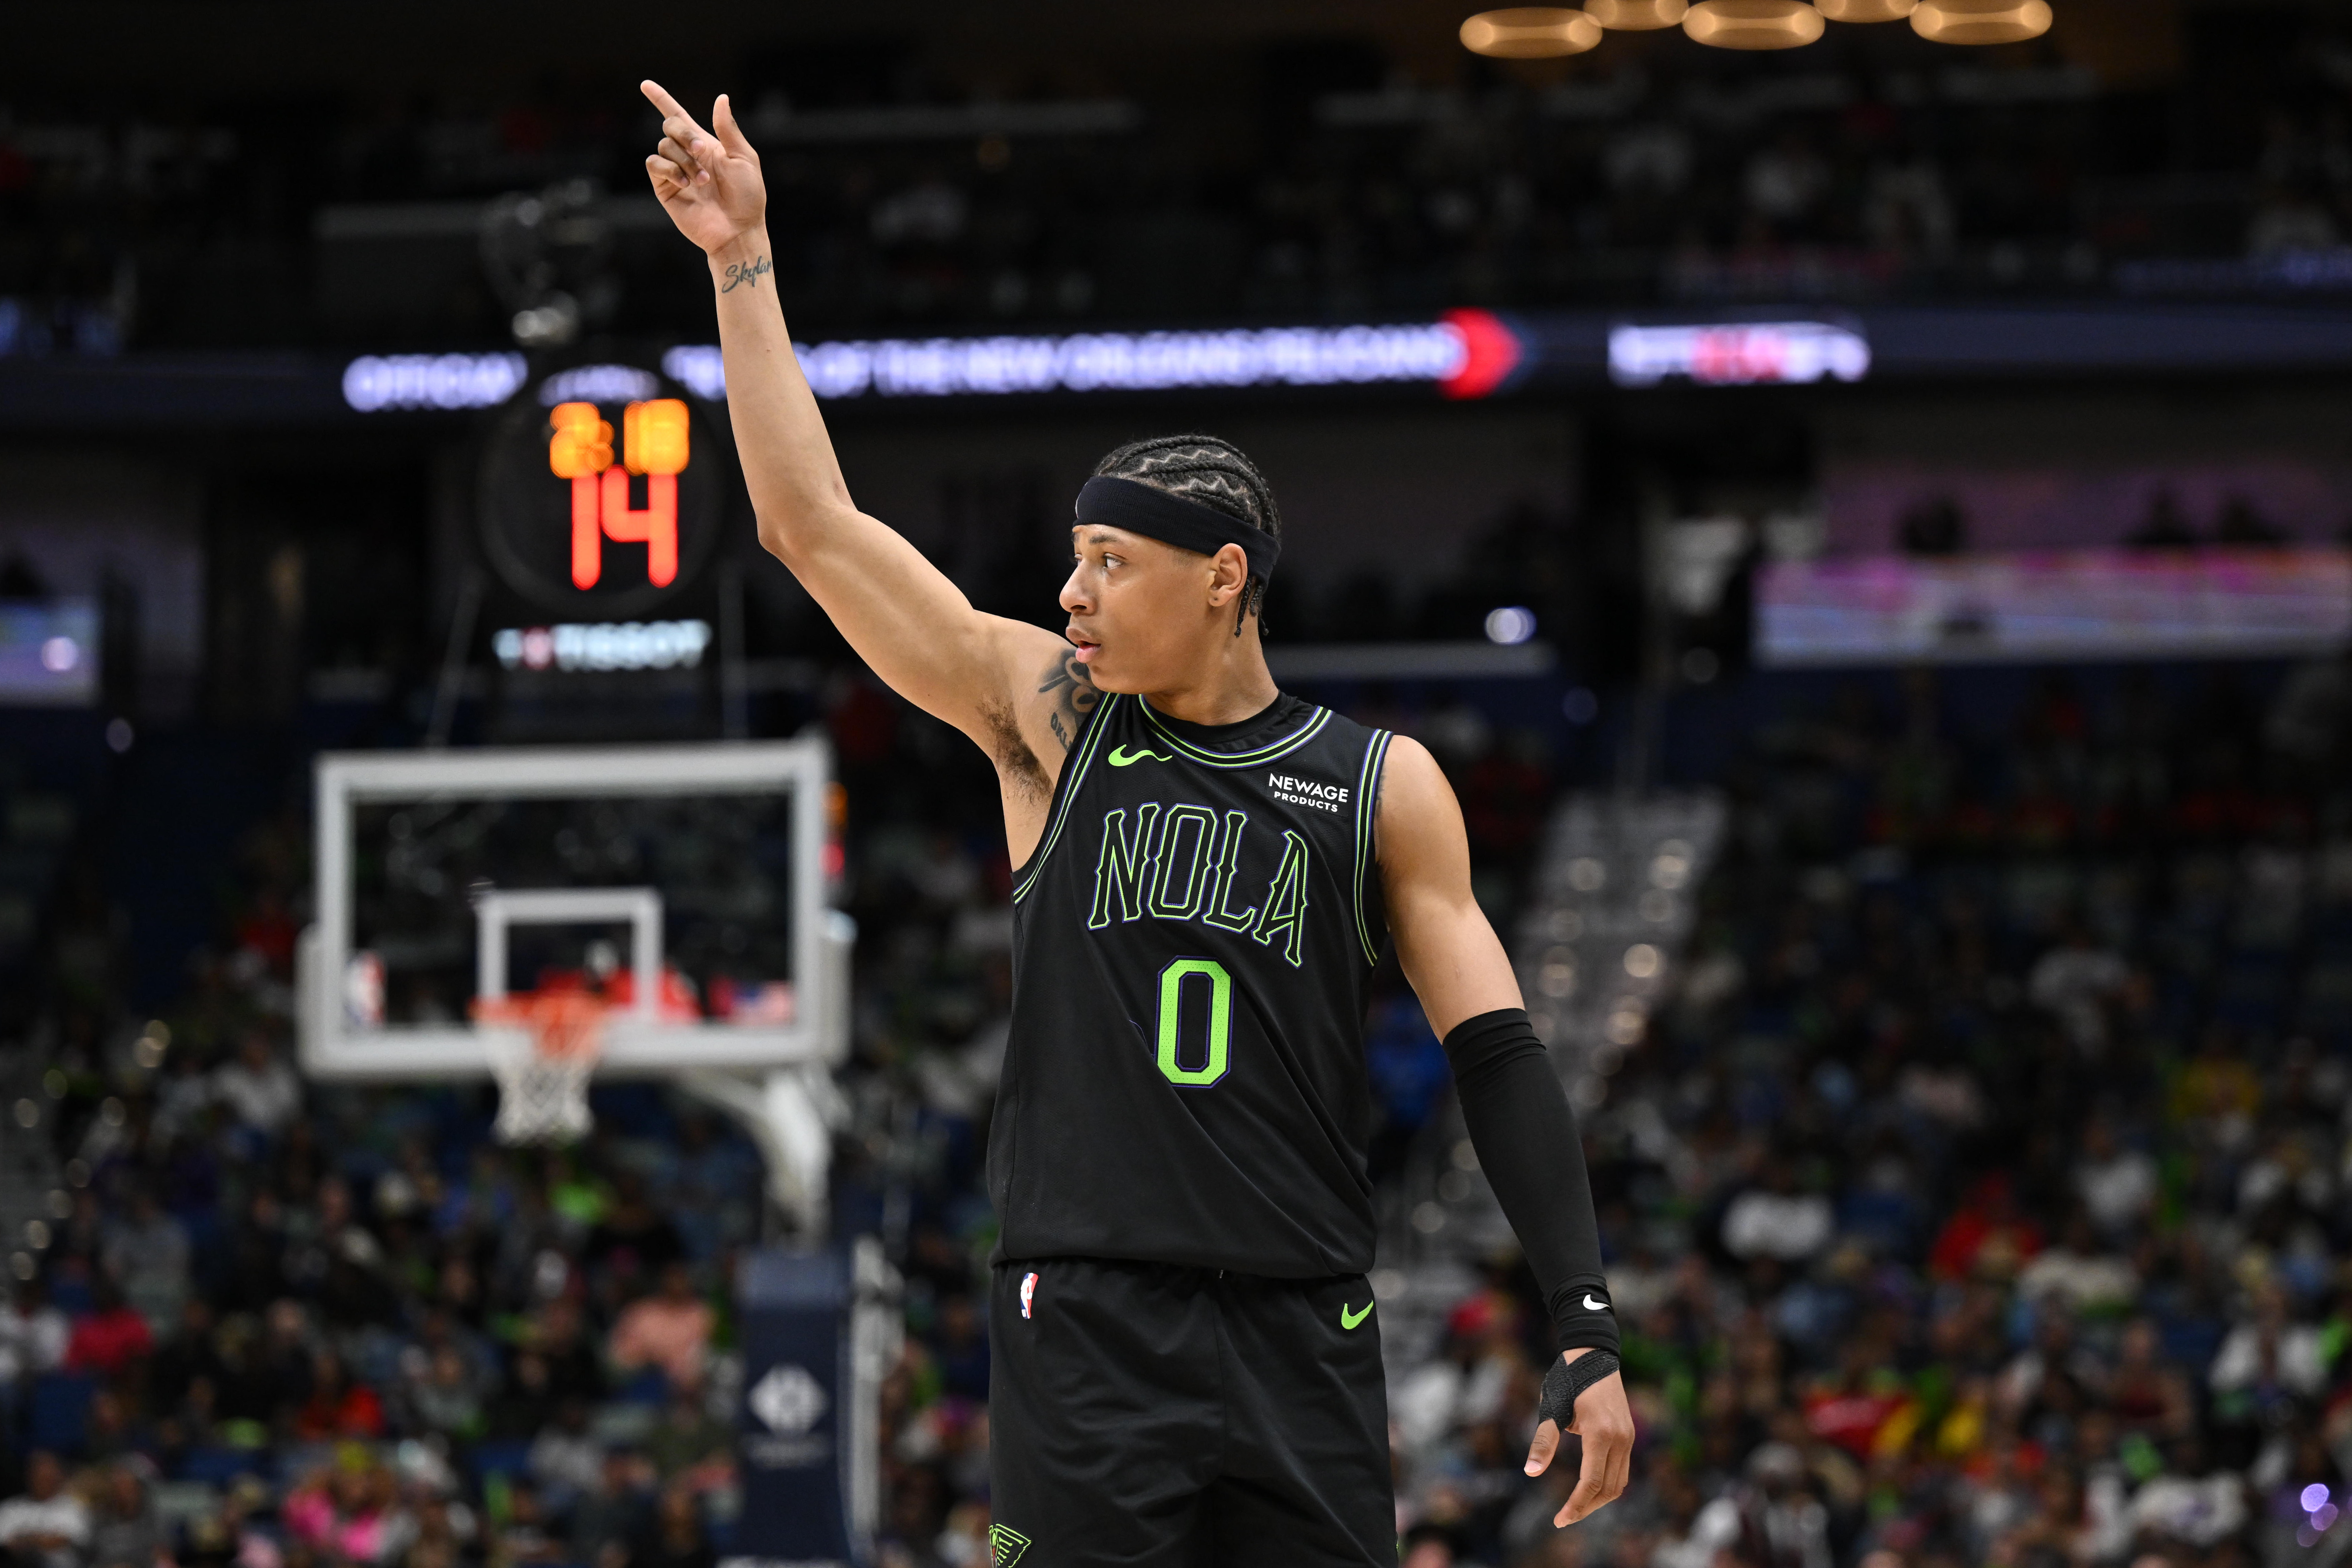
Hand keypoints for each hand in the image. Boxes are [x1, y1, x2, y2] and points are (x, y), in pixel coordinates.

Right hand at [640, 80, 766, 256]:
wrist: (738, 230)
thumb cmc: (747, 197)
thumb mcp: (744, 158)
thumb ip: (728, 129)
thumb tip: (721, 98)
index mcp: (706, 145)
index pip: (678, 116)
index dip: (662, 99)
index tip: (646, 85)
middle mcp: (687, 155)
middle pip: (670, 125)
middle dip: (684, 133)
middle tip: (702, 150)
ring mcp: (675, 172)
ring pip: (664, 146)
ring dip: (684, 159)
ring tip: (703, 180)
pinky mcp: (665, 188)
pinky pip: (654, 164)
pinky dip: (669, 169)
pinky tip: (686, 183)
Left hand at [1524, 1350, 1633, 1526]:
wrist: (1593, 1352)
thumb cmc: (1567, 1378)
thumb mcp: (1551, 1408)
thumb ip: (1543, 1442)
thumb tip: (1530, 1472)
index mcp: (1601, 1433)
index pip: (1591, 1483)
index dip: (1576, 1506)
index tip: (1559, 1520)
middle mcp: (1620, 1438)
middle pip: (1608, 1489)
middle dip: (1586, 1508)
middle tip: (1563, 1519)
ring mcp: (1628, 1436)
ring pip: (1619, 1483)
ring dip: (1598, 1500)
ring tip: (1574, 1508)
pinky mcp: (1628, 1433)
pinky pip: (1622, 1470)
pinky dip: (1607, 1484)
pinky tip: (1589, 1488)